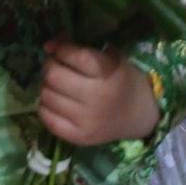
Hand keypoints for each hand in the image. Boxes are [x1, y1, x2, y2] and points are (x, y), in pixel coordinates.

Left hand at [38, 40, 160, 145]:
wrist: (139, 116)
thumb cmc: (121, 81)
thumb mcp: (109, 58)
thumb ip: (80, 48)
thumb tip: (48, 46)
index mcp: (109, 74)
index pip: (76, 56)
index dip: (62, 49)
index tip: (60, 50)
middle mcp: (99, 98)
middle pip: (54, 76)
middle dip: (51, 67)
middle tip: (57, 68)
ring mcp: (88, 120)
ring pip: (46, 95)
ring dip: (47, 87)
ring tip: (58, 87)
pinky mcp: (80, 137)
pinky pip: (47, 119)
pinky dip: (46, 107)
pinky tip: (57, 103)